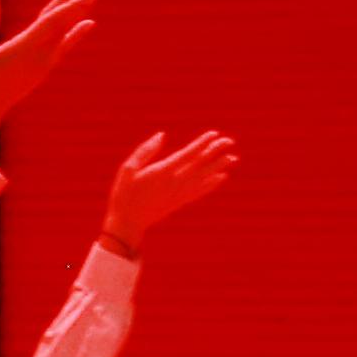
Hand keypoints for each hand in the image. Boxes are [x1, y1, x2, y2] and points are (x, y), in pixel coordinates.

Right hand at [103, 128, 239, 246]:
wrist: (128, 222)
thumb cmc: (124, 193)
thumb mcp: (128, 169)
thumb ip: (145, 151)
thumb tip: (161, 135)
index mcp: (163, 171)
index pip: (189, 154)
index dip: (202, 143)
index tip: (215, 134)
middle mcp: (176, 182)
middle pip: (200, 164)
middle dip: (215, 152)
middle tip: (229, 142)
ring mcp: (180, 193)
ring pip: (204, 177)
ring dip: (218, 166)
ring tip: (232, 158)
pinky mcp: (180, 201)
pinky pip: (200, 190)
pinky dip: (212, 183)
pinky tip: (222, 177)